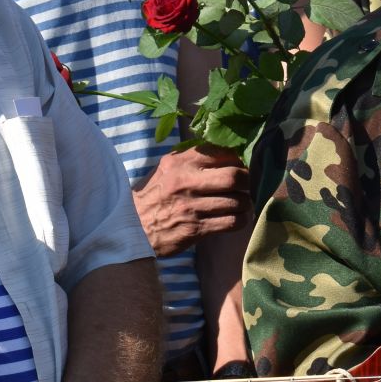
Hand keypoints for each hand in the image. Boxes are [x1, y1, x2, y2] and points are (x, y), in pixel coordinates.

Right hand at [132, 145, 248, 256]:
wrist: (131, 227)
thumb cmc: (154, 195)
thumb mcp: (167, 169)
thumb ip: (192, 158)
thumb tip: (228, 151)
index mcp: (181, 161)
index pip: (222, 152)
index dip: (240, 158)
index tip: (245, 163)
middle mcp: (186, 181)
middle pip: (234, 177)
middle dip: (248, 181)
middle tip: (249, 184)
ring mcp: (192, 207)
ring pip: (237, 201)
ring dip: (246, 203)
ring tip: (244, 203)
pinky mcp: (195, 229)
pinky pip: (231, 223)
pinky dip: (241, 220)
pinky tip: (238, 218)